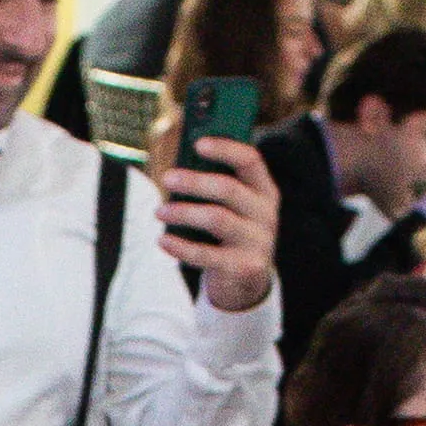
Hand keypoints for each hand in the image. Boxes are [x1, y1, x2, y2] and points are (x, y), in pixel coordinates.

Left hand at [156, 136, 281, 313]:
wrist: (246, 281)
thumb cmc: (230, 232)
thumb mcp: (231, 207)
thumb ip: (214, 184)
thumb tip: (180, 168)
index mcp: (264, 190)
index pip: (250, 160)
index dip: (225, 149)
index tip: (198, 143)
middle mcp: (266, 214)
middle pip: (228, 189)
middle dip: (194, 182)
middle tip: (167, 178)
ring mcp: (257, 242)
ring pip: (217, 219)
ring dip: (184, 213)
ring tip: (159, 211)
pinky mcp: (243, 267)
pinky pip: (207, 255)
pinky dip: (181, 247)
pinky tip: (163, 240)